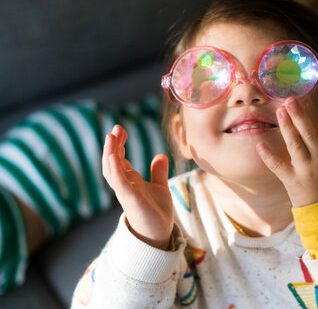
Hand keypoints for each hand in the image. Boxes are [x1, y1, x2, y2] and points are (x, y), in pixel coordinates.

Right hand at [102, 125, 172, 249]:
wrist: (159, 235)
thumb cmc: (156, 213)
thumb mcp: (160, 188)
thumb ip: (158, 173)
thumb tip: (160, 155)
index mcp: (131, 181)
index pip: (120, 159)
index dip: (118, 144)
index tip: (119, 129)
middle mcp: (125, 185)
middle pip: (113, 161)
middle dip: (113, 145)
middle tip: (115, 128)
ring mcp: (126, 192)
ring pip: (112, 171)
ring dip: (110, 154)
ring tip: (110, 137)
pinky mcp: (131, 200)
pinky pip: (120, 184)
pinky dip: (116, 171)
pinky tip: (113, 158)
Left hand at [256, 98, 317, 206]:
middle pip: (309, 135)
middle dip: (300, 117)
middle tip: (290, 100)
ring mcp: (306, 171)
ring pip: (295, 146)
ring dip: (287, 128)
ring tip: (280, 112)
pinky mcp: (292, 181)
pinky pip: (279, 167)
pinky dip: (269, 156)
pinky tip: (260, 145)